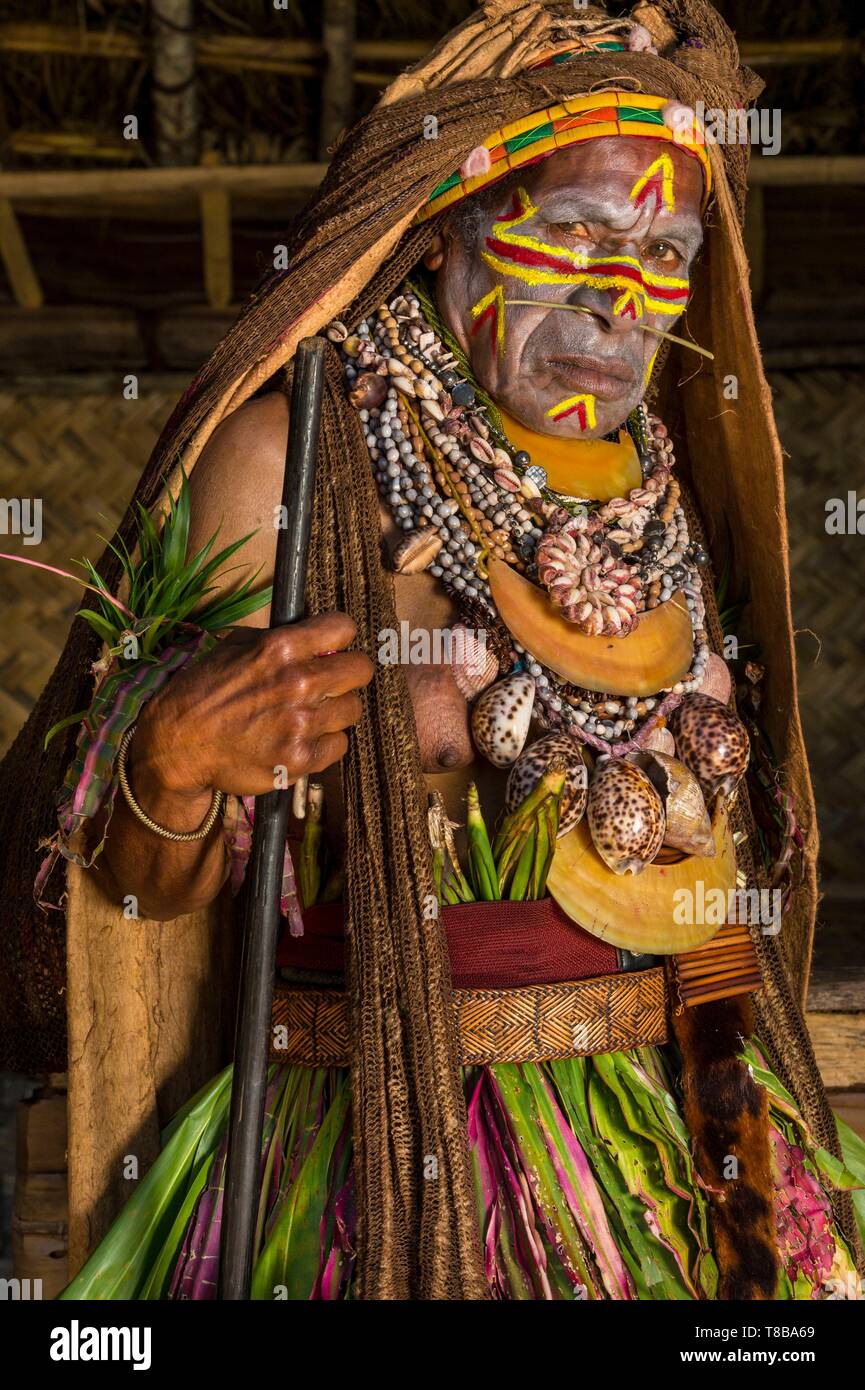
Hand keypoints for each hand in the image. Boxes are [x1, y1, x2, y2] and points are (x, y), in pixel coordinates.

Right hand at [131, 612, 373, 801]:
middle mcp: (298, 683)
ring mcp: (301, 724)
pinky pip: (339, 746)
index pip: (342, 628)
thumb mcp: (232, 647)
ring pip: (352, 710)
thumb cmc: (202, 693)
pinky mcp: (300, 759)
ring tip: (309, 715)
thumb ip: (276, 639)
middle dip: (347, 673)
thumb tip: (313, 636)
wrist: (177, 746)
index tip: (332, 646)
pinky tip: (301, 739)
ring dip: (334, 711)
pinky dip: (324, 744)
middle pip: (360, 670)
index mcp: (282, 648)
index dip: (338, 636)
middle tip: (330, 683)